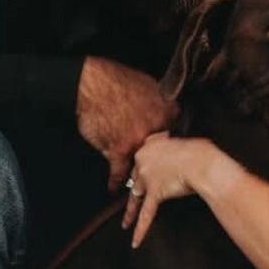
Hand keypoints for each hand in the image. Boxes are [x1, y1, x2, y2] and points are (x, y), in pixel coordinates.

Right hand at [76, 56, 178, 191]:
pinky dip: (116, 181)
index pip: (176, 133)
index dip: (170, 144)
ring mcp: (138, 142)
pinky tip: (114, 187)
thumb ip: (160, 102)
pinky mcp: (119, 150)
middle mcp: (156, 128)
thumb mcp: (148, 84)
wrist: (92, 83)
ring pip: (142, 164)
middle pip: (162, 152)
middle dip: (159, 161)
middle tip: (156, 168)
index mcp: (166, 111)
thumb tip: (165, 109)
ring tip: (138, 182)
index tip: (170, 152)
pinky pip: (119, 171)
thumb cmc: (117, 81)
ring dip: (139, 173)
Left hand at [122, 132, 241, 247]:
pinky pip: (146, 214)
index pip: (141, 157)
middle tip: (135, 195)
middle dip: (136, 188)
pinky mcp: (155, 194)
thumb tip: (178, 154)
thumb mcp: (182, 139)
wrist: (202, 163)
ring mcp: (147, 179)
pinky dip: (140, 229)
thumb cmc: (198, 151)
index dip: (144, 166)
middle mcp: (143, 162)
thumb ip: (173, 147)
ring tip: (126, 221)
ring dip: (130, 210)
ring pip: (134, 196)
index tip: (142, 170)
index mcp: (149, 145)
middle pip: (135, 177)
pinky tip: (135, 241)